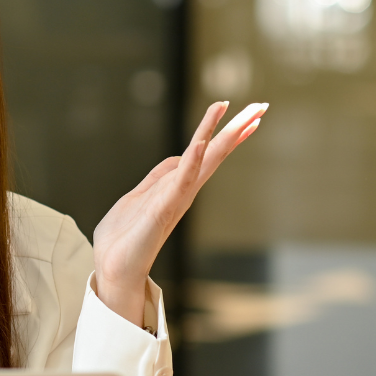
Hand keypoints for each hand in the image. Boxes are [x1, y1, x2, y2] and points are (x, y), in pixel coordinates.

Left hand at [92, 100, 266, 327]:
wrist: (113, 269)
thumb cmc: (125, 237)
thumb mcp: (139, 196)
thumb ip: (157, 177)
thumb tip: (177, 157)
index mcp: (177, 186)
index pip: (207, 153)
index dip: (226, 132)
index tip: (251, 114)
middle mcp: (182, 191)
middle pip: (215, 153)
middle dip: (237, 129)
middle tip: (262, 106)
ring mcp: (175, 199)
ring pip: (204, 161)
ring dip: (223, 136)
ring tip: (245, 115)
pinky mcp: (162, 209)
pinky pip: (179, 180)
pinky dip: (191, 161)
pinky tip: (201, 143)